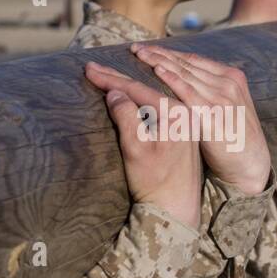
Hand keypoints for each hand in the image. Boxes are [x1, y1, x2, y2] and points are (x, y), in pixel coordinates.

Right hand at [85, 62, 201, 229]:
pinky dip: (142, 97)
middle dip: (117, 78)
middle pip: (147, 88)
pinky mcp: (183, 133)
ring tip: (111, 71)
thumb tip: (115, 93)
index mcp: (178, 114)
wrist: (175, 211)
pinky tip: (132, 93)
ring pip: (154, 95)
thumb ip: (126, 117)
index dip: (111, 79)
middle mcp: (187, 114)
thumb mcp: (135, 149)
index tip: (89, 69)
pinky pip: (159, 106)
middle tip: (93, 67)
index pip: (138, 89)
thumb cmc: (154, 184)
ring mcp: (187, 123)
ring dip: (131, 84)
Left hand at [131, 44, 270, 194]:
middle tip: (135, 47)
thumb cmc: (235, 140)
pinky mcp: (213, 113)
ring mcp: (222, 97)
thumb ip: (210, 93)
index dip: (169, 52)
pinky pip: (188, 91)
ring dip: (159, 61)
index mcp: (231, 77)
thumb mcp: (228, 109)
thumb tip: (184, 82)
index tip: (147, 48)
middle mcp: (227, 82)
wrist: (251, 165)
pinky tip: (156, 70)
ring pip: (184, 73)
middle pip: (186, 63)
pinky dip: (172, 79)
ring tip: (138, 54)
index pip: (193, 60)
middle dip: (158, 53)